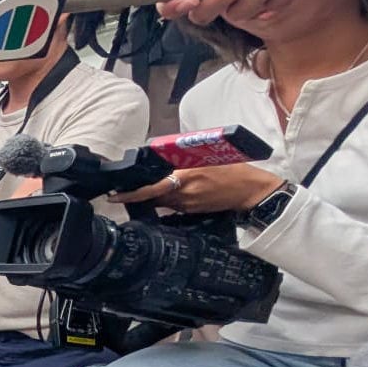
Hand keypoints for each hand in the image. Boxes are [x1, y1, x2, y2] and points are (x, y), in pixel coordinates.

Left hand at [109, 163, 281, 213]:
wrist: (252, 191)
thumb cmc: (234, 170)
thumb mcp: (208, 156)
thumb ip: (185, 158)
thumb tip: (165, 156)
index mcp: (185, 178)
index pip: (151, 189)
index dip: (131, 194)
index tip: (115, 195)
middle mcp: (184, 194)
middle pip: (152, 197)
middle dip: (137, 195)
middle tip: (122, 191)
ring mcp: (188, 205)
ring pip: (161, 202)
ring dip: (152, 196)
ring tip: (144, 188)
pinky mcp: (192, 210)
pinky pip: (172, 206)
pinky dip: (166, 198)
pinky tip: (169, 192)